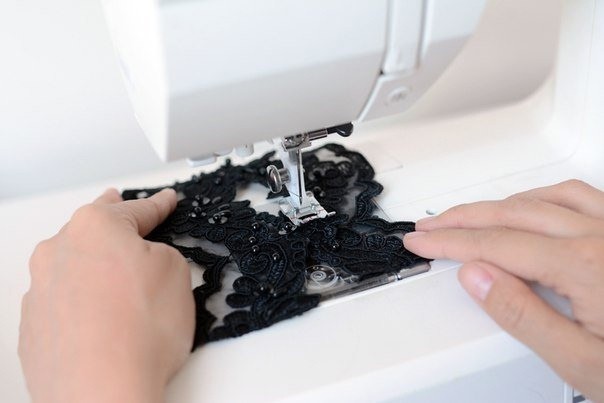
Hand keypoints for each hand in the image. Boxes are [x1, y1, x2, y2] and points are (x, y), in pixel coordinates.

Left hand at [19, 188, 194, 402]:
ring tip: (119, 280)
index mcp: (94, 228)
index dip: (158, 205)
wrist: (102, 393)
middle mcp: (58, 252)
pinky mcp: (34, 327)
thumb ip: (160, 253)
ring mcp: (40, 291)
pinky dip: (82, 302)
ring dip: (96, 266)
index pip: (136, 210)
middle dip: (112, 220)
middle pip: (92, 230)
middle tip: (119, 204)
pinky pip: (63, 302)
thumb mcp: (176, 272)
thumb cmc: (138, 333)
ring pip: (74, 265)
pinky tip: (101, 318)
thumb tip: (146, 260)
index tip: (165, 200)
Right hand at [403, 180, 603, 400]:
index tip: (422, 240)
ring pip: (545, 196)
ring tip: (470, 215)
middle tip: (432, 225)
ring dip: (500, 204)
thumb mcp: (583, 364)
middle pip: (513, 212)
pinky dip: (541, 195)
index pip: (495, 245)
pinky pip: (580, 194)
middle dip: (464, 217)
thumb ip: (522, 315)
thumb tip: (475, 275)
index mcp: (586, 267)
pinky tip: (530, 204)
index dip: (449, 241)